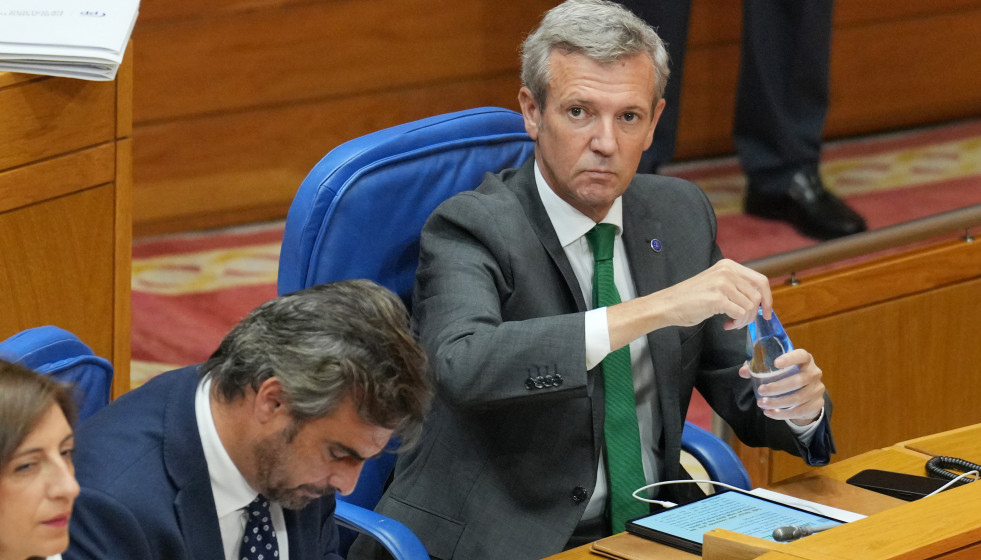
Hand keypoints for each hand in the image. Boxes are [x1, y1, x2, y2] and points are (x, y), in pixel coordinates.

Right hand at [651, 259, 771, 330]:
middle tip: (743, 322)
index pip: (760, 280)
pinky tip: (726, 324)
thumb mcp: (716, 283)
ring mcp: (722, 284)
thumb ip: (736, 286)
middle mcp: (727, 271)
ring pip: (750, 306)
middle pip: (757, 295)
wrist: (668, 305)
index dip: (768, 298)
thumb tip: (760, 300)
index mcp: (728, 265)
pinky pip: (740, 314)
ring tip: (732, 323)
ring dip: (744, 320)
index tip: (766, 312)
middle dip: (753, 313)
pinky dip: (737, 323)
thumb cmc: (690, 298)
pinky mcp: (717, 298)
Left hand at [739, 348, 824, 424]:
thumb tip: (743, 372)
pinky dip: (783, 413)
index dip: (790, 358)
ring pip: (798, 398)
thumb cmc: (788, 375)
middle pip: (798, 380)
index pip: (801, 355)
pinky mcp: (817, 403)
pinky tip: (770, 413)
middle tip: (761, 391)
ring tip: (762, 403)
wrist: (807, 394)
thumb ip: (759, 367)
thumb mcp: (776, 369)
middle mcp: (814, 373)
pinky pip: (799, 411)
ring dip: (778, 402)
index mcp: (805, 360)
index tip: (775, 363)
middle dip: (777, 387)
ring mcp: (818, 389)